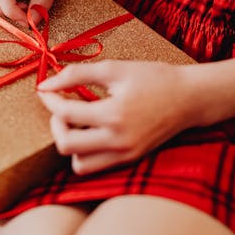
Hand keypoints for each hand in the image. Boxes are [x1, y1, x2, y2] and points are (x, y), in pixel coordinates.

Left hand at [37, 60, 196, 174]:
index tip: (46, 89)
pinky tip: (91, 129)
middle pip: (66, 146)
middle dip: (55, 124)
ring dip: (70, 143)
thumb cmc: (154, 78)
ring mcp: (125, 154)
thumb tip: (45, 83)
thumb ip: (76, 74)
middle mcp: (118, 141)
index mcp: (114, 114)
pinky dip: (85, 151)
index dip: (49, 99)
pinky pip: (95, 165)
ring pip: (78, 164)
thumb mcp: (114, 68)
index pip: (66, 114)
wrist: (190, 98)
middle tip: (61, 107)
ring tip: (77, 121)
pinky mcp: (130, 159)